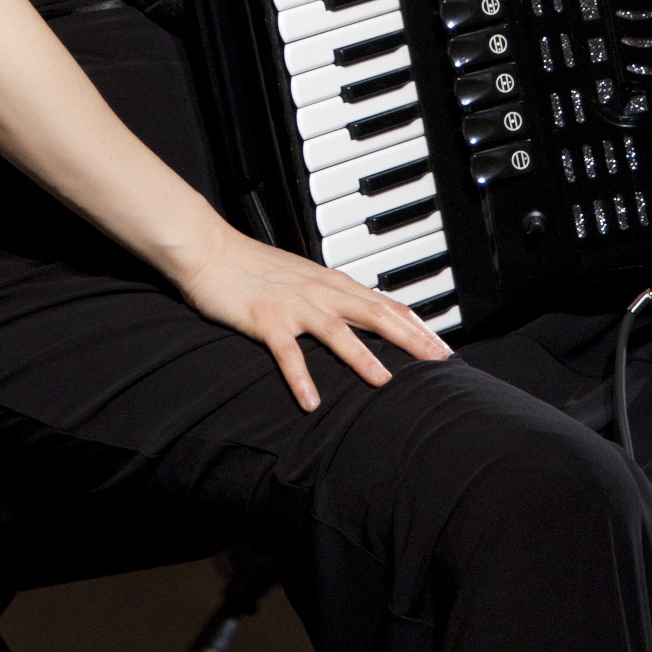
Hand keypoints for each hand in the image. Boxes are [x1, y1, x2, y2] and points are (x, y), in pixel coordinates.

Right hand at [175, 221, 452, 409]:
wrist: (210, 249)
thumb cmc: (252, 265)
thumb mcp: (301, 277)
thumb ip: (328, 293)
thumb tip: (356, 309)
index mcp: (330, 282)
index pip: (383, 302)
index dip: (416, 323)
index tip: (442, 344)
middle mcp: (319, 291)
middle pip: (374, 313)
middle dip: (410, 338)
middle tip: (439, 360)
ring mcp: (293, 305)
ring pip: (337, 331)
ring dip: (363, 356)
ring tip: (386, 382)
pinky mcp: (265, 319)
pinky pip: (287, 353)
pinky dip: (300, 377)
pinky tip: (311, 402)